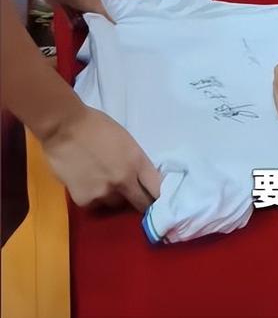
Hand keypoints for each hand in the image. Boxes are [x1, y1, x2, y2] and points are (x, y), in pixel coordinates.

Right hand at [41, 104, 160, 212]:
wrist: (65, 127)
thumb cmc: (96, 126)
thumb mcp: (126, 141)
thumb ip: (134, 162)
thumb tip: (139, 178)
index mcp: (137, 161)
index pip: (157, 188)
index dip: (158, 195)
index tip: (157, 198)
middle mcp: (124, 180)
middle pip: (141, 203)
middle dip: (141, 202)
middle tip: (136, 198)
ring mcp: (104, 192)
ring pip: (116, 204)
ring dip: (114, 196)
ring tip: (103, 181)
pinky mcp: (85, 200)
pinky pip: (95, 205)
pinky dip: (94, 197)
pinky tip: (86, 182)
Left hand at [47, 0, 112, 22]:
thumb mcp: (96, 7)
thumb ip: (105, 16)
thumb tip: (114, 23)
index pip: (108, 2)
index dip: (109, 12)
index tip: (111, 23)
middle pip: (95, 8)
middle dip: (95, 17)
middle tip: (98, 28)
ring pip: (83, 11)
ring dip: (83, 20)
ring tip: (86, 29)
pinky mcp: (67, 1)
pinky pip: (72, 13)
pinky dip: (73, 19)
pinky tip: (74, 26)